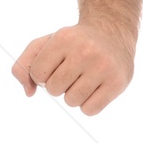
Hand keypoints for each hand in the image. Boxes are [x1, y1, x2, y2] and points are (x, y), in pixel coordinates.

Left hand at [12, 23, 132, 115]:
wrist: (111, 32)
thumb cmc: (73, 43)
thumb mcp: (45, 44)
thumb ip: (24, 65)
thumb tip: (29, 92)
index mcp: (64, 38)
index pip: (38, 74)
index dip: (43, 74)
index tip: (55, 65)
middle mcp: (85, 51)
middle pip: (54, 89)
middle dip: (58, 85)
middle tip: (72, 71)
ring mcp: (104, 66)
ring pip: (72, 101)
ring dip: (73, 95)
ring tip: (83, 79)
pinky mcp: (118, 81)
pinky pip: (90, 110)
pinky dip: (88, 105)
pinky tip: (95, 88)